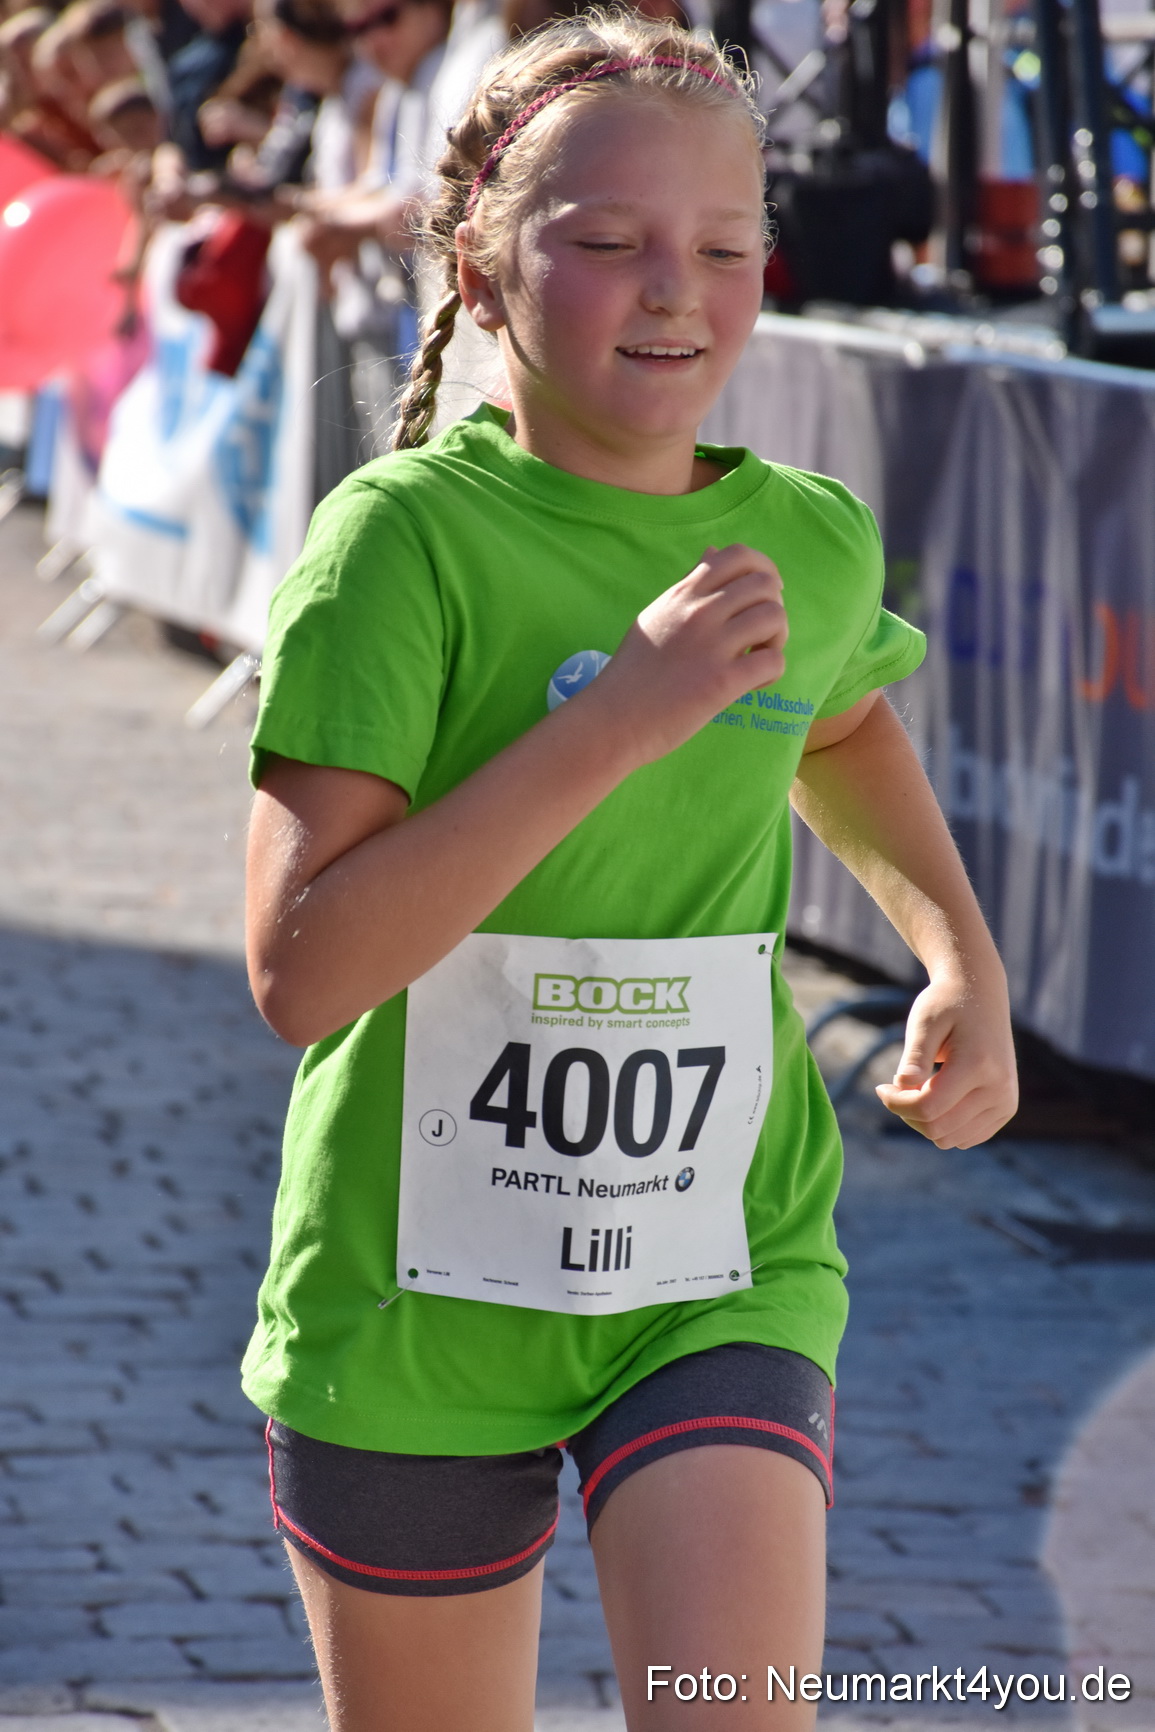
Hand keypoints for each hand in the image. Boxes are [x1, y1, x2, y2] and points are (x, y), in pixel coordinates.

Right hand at [582, 544, 786, 765]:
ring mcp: (711, 645)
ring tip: (756, 658)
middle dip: (773, 607)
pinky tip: (751, 684)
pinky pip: (773, 661)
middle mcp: (699, 611)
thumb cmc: (633, 671)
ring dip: (776, 639)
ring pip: (775, 618)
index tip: (761, 596)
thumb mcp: (657, 614)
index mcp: (684, 593)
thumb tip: (713, 552)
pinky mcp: (722, 681)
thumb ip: (689, 585)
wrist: (612, 719)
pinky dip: (771, 673)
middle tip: (759, 635)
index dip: (763, 570)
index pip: (738, 555)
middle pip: (765, 584)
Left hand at [875, 969, 1017, 1147]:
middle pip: (939, 1130)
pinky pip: (966, 1138)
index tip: (881, 1087)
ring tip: (919, 1088)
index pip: (929, 1108)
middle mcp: (999, 1089)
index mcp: (979, 1065)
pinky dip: (944, 1125)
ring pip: (951, 1140)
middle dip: (908, 1113)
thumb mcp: (924, 1022)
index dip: (897, 1104)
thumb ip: (914, 1056)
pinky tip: (936, 1097)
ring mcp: (1005, 1103)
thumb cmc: (946, 1005)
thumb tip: (901, 1085)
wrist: (981, 995)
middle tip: (897, 1086)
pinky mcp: (1005, 1109)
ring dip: (926, 1121)